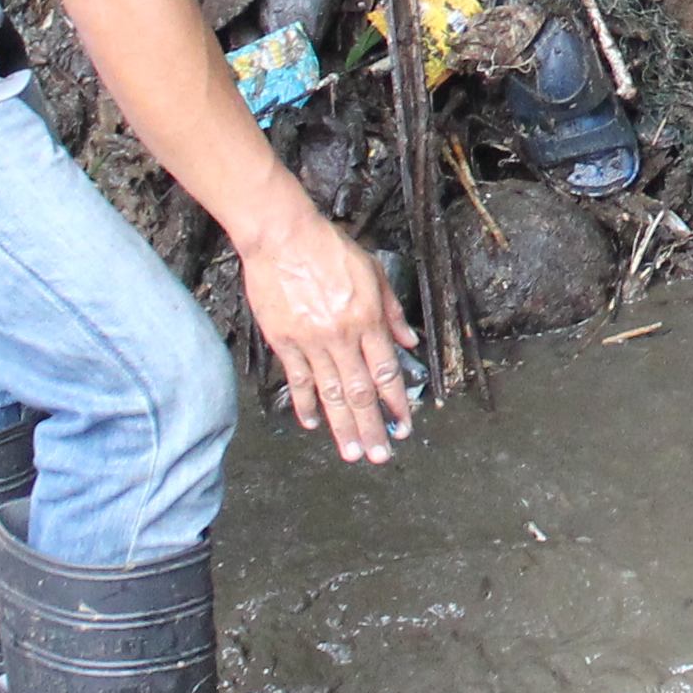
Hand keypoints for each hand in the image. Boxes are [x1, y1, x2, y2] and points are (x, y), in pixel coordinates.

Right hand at [239, 202, 418, 462]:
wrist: (283, 237)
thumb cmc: (330, 249)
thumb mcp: (374, 272)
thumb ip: (392, 311)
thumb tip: (410, 341)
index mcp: (368, 320)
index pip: (387, 372)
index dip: (397, 403)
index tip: (405, 425)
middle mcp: (342, 337)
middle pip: (361, 392)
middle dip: (373, 427)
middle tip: (381, 455)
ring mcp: (311, 342)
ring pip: (331, 393)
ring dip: (342, 427)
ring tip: (352, 452)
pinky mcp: (284, 342)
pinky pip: (297, 381)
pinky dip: (306, 404)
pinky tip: (312, 424)